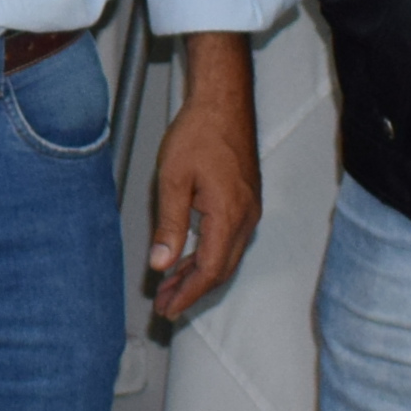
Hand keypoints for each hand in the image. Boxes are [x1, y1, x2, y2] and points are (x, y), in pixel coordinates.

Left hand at [146, 31, 260, 321]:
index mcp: (229, 215)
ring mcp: (249, 210)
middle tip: (165, 306)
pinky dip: (208, 255)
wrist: (224, 101)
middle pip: (221, 268)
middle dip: (192, 290)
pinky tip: (188, 258)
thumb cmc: (199, 132)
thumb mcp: (173, 179)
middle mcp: (246, 217)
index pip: (211, 269)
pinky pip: (229, 240)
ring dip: (199, 274)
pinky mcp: (245, 201)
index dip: (188, 293)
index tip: (168, 309)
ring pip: (226, 256)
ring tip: (170, 287)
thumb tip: (161, 264)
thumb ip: (169, 225)